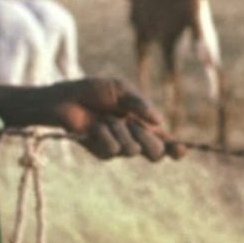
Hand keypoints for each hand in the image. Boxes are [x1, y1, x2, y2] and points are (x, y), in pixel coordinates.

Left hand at [0, 78, 182, 160]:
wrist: (63, 98)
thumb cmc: (92, 90)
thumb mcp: (121, 90)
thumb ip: (141, 104)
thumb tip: (159, 121)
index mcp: (144, 124)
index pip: (166, 141)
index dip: (176, 149)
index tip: (180, 150)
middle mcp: (135, 138)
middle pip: (156, 152)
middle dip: (148, 139)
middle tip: (133, 124)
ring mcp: (119, 147)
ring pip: (133, 151)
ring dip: (119, 131)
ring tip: (105, 119)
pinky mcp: (101, 152)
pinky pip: (112, 150)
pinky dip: (104, 135)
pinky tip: (94, 126)